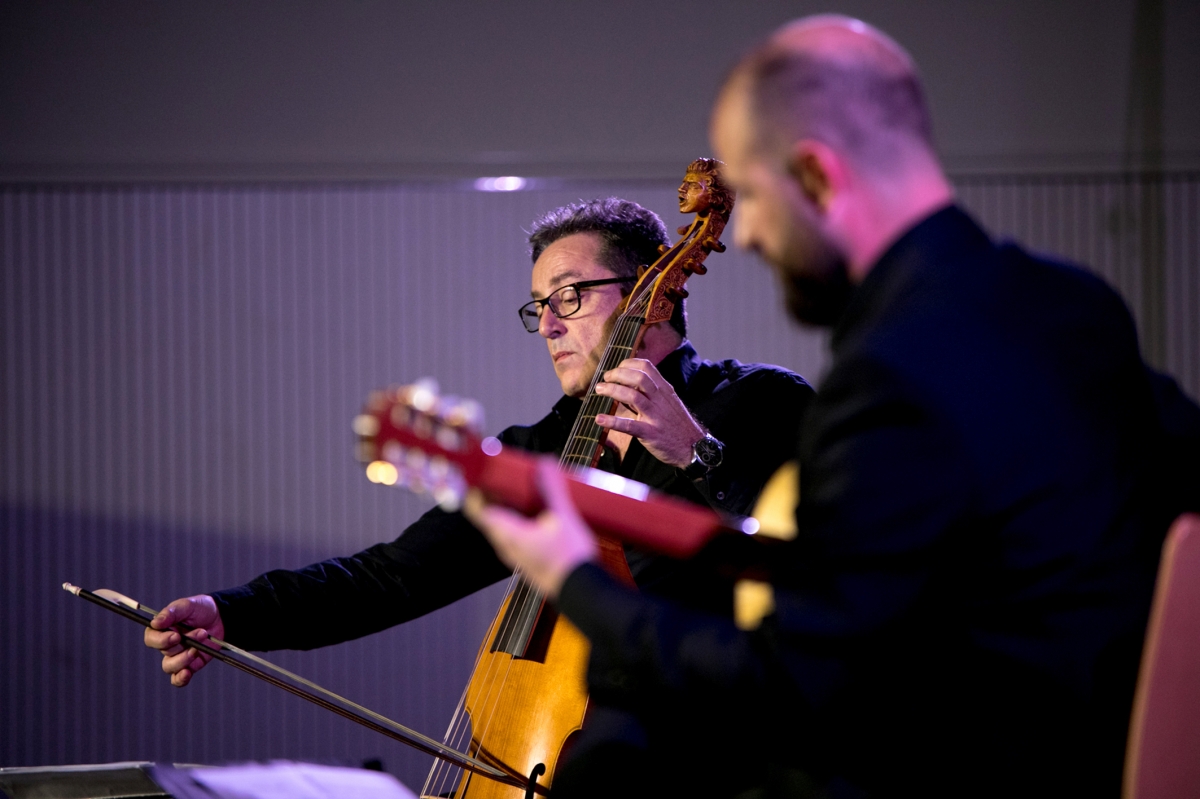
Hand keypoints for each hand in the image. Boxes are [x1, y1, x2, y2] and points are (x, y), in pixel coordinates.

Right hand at [143, 595, 224, 686]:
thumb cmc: (201, 609)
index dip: (161, 640)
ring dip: (185, 658)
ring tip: (199, 648)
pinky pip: (178, 678)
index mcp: (162, 629)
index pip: (151, 639)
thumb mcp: (188, 605)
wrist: (221, 618)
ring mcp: (177, 656)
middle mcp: (167, 645)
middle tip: (201, 632)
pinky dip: (180, 679)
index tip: (176, 635)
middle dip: (184, 643)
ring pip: (170, 666)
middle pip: (165, 651)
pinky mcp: (189, 666)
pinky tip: (187, 673)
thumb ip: (171, 613)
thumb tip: (155, 622)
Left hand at [463, 458, 598, 597]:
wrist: (581, 589)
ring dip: (508, 507)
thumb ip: (552, 489)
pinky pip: (515, 535)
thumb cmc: (569, 558)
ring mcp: (515, 554)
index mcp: (507, 533)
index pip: (476, 509)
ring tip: (523, 489)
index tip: (482, 474)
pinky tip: (538, 512)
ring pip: (502, 525)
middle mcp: (506, 545)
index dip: (475, 489)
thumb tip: (545, 465)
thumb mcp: (563, 517)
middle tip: (506, 475)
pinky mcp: (527, 558)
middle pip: (489, 515)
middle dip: (495, 493)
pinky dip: (519, 519)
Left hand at [593, 358, 705, 467]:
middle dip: (618, 374)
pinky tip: (600, 419)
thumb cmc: (677, 425)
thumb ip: (652, 393)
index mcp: (664, 390)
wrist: (694, 447)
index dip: (628, 364)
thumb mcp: (669, 403)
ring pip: (633, 396)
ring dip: (613, 390)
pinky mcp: (650, 433)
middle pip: (638, 377)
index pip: (646, 367)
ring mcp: (655, 416)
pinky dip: (613, 421)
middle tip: (605, 378)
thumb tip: (627, 384)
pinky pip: (629, 425)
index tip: (616, 368)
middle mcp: (660, 399)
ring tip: (599, 390)